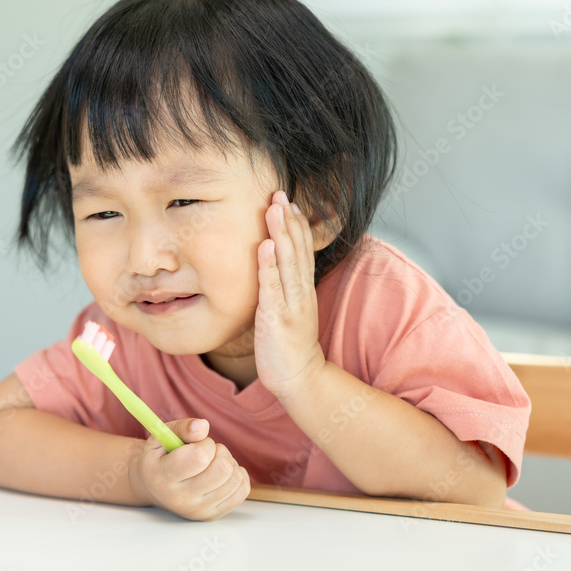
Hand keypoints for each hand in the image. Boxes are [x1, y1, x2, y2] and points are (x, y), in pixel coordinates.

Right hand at [128, 418, 249, 520]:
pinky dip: (238, 475)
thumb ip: (182, 428)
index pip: (200, 457)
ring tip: (212, 462)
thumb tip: (203, 426)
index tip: (197, 443)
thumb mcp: (162, 436)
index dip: (205, 444)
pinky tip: (222, 473)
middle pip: (222, 469)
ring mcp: (197, 510)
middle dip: (220, 452)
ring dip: (229, 463)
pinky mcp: (212, 515)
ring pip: (234, 479)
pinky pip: (242, 491)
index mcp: (163, 477)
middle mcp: (179, 499)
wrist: (154, 487)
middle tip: (208, 452)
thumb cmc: (161, 457)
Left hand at [254, 190, 326, 400]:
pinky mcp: (277, 319)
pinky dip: (270, 265)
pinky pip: (273, 288)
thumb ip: (284, 288)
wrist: (299, 377)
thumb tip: (273, 267)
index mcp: (303, 290)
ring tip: (275, 208)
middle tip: (280, 193)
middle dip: (288, 220)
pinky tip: (266, 246)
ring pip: (288, 263)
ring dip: (282, 234)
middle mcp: (300, 293)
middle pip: (297, 250)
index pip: (303, 251)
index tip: (289, 201)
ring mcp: (291, 305)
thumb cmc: (289, 345)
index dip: (297, 225)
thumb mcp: (290, 310)